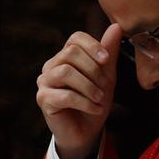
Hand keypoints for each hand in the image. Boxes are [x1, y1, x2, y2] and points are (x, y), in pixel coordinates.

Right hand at [36, 23, 122, 158]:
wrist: (87, 132)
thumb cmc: (95, 101)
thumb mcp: (106, 76)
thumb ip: (108, 53)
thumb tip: (116, 26)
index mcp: (66, 56)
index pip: (75, 38)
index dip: (92, 45)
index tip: (106, 60)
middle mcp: (52, 66)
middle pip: (70, 53)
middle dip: (93, 70)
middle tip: (105, 87)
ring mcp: (44, 82)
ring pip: (65, 72)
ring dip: (88, 86)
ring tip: (100, 99)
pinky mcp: (43, 99)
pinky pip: (64, 95)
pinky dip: (84, 102)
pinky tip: (95, 109)